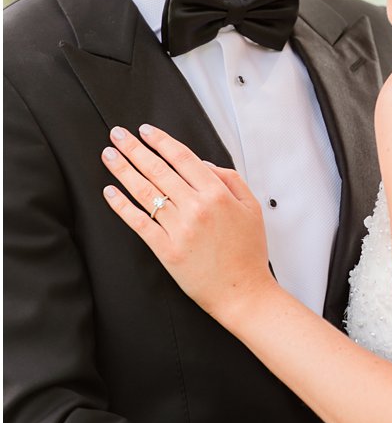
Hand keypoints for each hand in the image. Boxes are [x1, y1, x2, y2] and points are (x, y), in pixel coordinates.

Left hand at [101, 124, 273, 317]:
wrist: (243, 292)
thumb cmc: (249, 251)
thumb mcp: (252, 208)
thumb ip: (231, 180)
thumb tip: (203, 164)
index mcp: (218, 195)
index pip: (184, 158)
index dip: (162, 141)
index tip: (146, 130)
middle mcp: (196, 208)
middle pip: (158, 170)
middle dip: (134, 149)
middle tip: (117, 134)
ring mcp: (179, 228)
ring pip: (145, 192)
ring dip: (123, 170)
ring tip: (109, 155)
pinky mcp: (165, 249)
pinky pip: (138, 222)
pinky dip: (121, 205)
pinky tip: (110, 191)